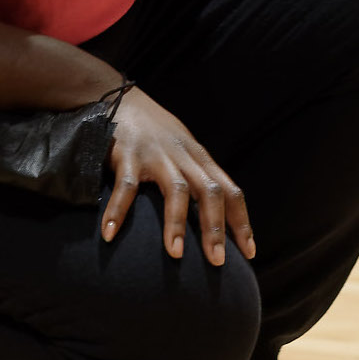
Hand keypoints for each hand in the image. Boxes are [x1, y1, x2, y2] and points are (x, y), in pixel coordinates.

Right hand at [102, 87, 255, 265]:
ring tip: (176, 254)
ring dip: (176, 223)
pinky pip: (126, 187)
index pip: (230, 191)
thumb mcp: (184, 150)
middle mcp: (184, 157)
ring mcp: (157, 156)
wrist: (121, 98)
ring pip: (176, 190)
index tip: (249, 253)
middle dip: (215, 228)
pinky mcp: (128, 155)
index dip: (241, 222)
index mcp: (200, 159)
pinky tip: (109, 233)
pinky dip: (117, 211)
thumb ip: (199, 177)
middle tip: (217, 261)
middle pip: (210, 192)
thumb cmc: (156, 132)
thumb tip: (215, 219)